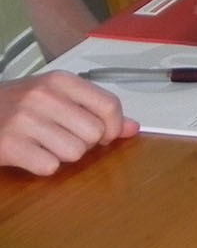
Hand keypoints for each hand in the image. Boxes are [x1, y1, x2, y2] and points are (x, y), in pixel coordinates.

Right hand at [0, 74, 135, 175]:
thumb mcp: (57, 96)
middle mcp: (43, 96)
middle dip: (86, 143)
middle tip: (66, 139)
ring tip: (46, 145)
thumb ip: (95, 109)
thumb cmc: (18, 104)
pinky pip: (49, 167)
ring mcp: (23, 121)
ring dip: (64, 155)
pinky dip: (44, 166)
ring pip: (74, 152)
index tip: (104, 135)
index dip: (113, 127)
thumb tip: (133, 128)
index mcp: (60, 81)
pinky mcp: (8, 146)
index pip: (109, 105)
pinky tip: (31, 154)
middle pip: (94, 133)